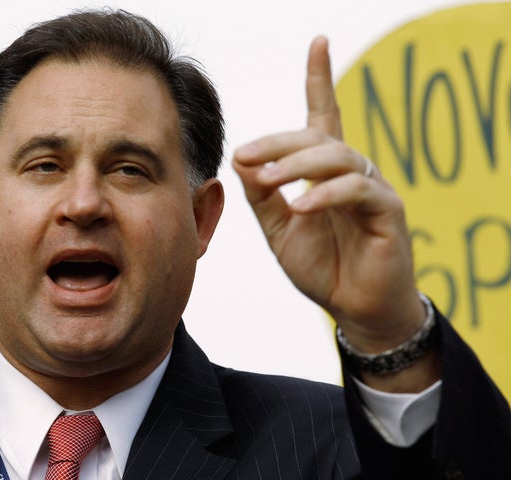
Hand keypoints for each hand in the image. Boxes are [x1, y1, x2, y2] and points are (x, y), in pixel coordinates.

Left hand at [233, 36, 425, 353]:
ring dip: (297, 165)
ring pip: (338, 157)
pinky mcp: (388, 211)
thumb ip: (263, 197)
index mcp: (326, 172)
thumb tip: (241, 160)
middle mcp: (353, 172)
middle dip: (280, 142)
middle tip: (246, 155)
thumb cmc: (321, 266)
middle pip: (319, 136)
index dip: (320, 80)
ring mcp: (373, 189)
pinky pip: (357, 190)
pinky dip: (325, 195)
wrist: (353, 309)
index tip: (319, 42)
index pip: (324, 117)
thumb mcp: (280, 230)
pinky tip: (300, 206)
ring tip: (268, 178)